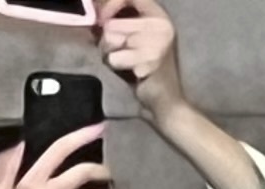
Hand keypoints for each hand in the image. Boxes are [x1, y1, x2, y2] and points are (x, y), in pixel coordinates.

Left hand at [96, 0, 188, 118]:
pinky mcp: (149, 61)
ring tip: (126, 62)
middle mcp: (161, 26)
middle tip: (121, 52)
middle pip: (112, 23)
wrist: (168, 101)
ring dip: (111, 53)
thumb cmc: (148, 67)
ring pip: (110, 39)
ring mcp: (157, 43)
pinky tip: (132, 72)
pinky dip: (118, 66)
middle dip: (108, 40)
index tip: (102, 20)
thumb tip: (96, 11)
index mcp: (160, 16)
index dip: (110, 4)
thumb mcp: (139, 35)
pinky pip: (115, 58)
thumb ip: (121, 18)